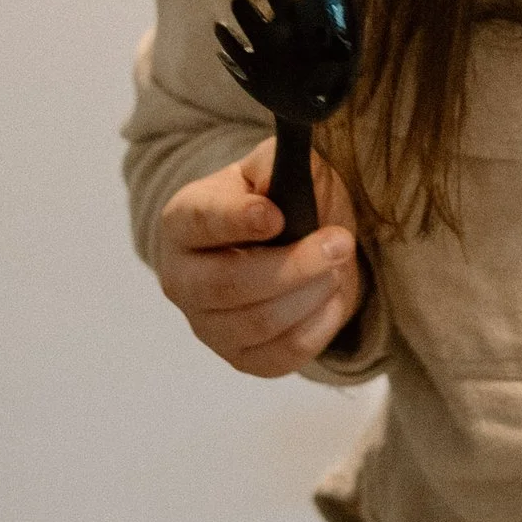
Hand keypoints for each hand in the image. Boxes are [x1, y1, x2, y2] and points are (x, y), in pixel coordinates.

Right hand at [155, 138, 365, 376]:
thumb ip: (273, 162)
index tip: (276, 216)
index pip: (200, 222)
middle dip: (294, 265)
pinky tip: (331, 300)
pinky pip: (280, 356)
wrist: (284, 247)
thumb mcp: (273, 167)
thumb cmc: (275, 202)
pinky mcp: (239, 358)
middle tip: (340, 243)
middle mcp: (181, 279)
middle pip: (229, 284)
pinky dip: (316, 329)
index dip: (237, 221)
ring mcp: (207, 325)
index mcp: (182, 221)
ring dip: (311, 295)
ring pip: (259, 323)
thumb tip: (276, 179)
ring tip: (337, 269)